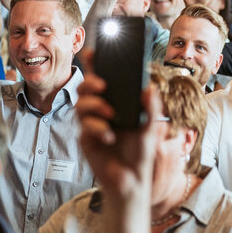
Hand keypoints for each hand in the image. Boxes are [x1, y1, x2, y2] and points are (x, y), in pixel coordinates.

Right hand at [76, 60, 159, 203]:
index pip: (102, 78)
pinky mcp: (85, 139)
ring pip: (80, 104)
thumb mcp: (150, 128)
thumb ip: (151, 108)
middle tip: (104, 85)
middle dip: (90, 81)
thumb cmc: (140, 152)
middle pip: (84, 87)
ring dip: (94, 105)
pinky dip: (98, 128)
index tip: (93, 52)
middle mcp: (100, 110)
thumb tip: (148, 88)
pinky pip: (84, 127)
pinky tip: (110, 137)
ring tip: (111, 114)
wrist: (132, 180)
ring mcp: (91, 124)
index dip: (94, 64)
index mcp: (115, 102)